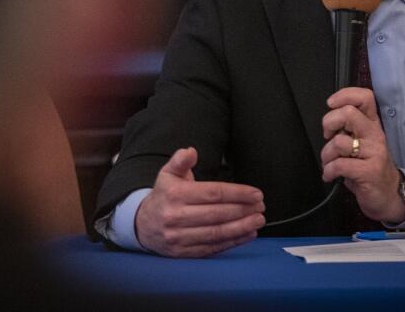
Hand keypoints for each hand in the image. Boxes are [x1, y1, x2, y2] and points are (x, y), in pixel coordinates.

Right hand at [134, 147, 265, 257]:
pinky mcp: (183, 253)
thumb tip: (191, 151)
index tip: (256, 193)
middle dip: (243, 210)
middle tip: (261, 206)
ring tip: (259, 220)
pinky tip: (248, 234)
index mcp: (174, 194)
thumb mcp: (167, 174)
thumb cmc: (163, 196)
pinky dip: (233, 242)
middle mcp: (175, 217)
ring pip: (216, 232)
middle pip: (217, 213)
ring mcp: (179, 237)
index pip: (213, 193)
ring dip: (242, 227)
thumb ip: (180, 161)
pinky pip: (212, 248)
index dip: (237, 193)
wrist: (142, 226)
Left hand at [320, 87, 404, 223]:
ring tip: (329, 163)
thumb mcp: (362, 144)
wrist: (389, 196)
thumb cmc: (370, 168)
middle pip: (348, 113)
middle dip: (329, 122)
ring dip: (326, 154)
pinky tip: (330, 175)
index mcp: (372, 125)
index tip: (331, 104)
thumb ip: (348, 130)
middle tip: (328, 135)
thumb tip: (329, 122)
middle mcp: (375, 135)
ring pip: (339, 141)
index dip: (345, 95)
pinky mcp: (369, 171)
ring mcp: (374, 153)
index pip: (365, 97)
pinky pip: (339, 165)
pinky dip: (329, 171)